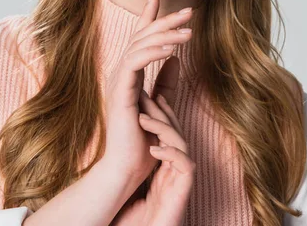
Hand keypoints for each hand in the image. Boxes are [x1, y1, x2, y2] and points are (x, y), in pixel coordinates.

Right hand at [103, 0, 192, 187]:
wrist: (127, 170)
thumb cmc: (143, 141)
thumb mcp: (160, 105)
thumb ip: (166, 82)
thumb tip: (177, 59)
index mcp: (129, 73)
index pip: (139, 38)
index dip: (149, 16)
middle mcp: (121, 72)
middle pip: (141, 36)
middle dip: (165, 20)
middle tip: (189, 10)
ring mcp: (118, 80)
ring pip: (139, 45)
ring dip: (165, 34)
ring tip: (189, 30)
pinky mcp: (120, 91)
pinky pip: (135, 62)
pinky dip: (153, 52)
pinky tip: (172, 48)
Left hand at [110, 74, 195, 225]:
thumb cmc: (135, 214)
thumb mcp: (133, 178)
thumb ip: (132, 157)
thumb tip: (121, 133)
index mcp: (166, 161)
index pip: (168, 128)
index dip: (161, 109)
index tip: (148, 93)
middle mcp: (176, 166)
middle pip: (175, 130)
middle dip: (161, 112)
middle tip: (144, 97)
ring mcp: (181, 177)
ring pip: (181, 143)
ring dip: (162, 128)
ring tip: (143, 119)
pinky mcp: (184, 189)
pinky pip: (185, 165)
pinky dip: (170, 154)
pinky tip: (153, 149)